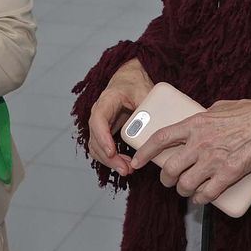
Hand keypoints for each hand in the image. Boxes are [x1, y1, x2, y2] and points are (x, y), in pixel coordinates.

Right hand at [85, 58, 152, 176]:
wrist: (129, 80)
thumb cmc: (135, 84)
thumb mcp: (144, 91)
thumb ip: (148, 107)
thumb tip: (156, 124)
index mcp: (106, 100)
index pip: (98, 120)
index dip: (103, 137)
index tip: (112, 151)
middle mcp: (99, 114)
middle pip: (95, 139)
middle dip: (109, 157)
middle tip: (125, 168)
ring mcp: (100, 124)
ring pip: (96, 147)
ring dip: (109, 161)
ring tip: (127, 170)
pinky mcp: (105, 132)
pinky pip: (102, 149)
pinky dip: (111, 159)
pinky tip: (125, 165)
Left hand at [128, 98, 250, 204]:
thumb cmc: (250, 112)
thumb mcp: (219, 107)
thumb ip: (202, 119)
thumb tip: (192, 126)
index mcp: (195, 123)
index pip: (160, 139)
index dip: (144, 152)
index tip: (137, 161)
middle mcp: (201, 142)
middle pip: (170, 168)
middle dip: (166, 179)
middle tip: (170, 180)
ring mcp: (214, 160)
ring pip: (185, 185)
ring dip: (183, 191)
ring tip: (187, 189)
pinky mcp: (229, 174)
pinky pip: (207, 194)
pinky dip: (200, 199)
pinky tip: (201, 198)